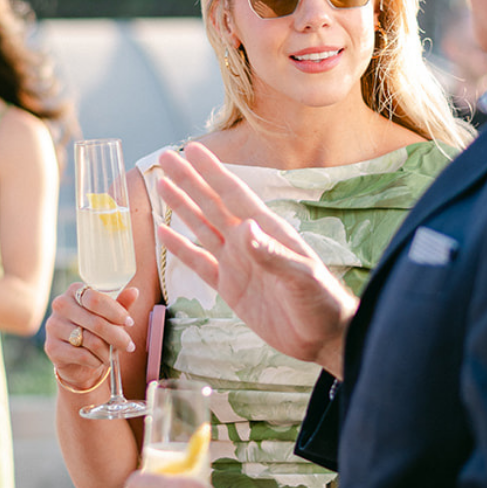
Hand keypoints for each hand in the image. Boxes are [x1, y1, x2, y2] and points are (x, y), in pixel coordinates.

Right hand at [44, 282, 137, 392]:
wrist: (75, 358)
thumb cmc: (94, 331)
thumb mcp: (109, 316)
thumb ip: (120, 304)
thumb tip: (134, 292)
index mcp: (75, 291)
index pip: (96, 299)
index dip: (116, 312)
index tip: (130, 323)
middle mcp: (61, 305)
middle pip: (96, 322)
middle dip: (118, 337)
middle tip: (129, 346)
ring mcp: (53, 326)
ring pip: (90, 341)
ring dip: (107, 352)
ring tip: (113, 355)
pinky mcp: (52, 347)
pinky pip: (82, 356)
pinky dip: (96, 361)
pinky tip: (99, 360)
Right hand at [151, 143, 356, 376]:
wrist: (324, 337)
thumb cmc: (322, 303)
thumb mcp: (301, 277)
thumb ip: (271, 253)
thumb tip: (245, 227)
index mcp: (268, 231)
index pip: (234, 194)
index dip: (212, 172)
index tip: (192, 150)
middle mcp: (249, 241)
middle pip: (212, 204)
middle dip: (189, 180)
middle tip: (167, 158)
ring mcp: (237, 263)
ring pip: (202, 227)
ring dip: (182, 206)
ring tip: (162, 185)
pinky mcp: (229, 287)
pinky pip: (199, 262)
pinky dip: (180, 248)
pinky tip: (164, 234)